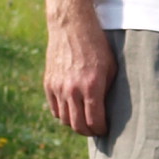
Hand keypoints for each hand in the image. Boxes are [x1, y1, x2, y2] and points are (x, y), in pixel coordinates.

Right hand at [44, 12, 115, 136]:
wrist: (72, 26)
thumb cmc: (97, 46)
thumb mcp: (110, 67)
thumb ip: (107, 90)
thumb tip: (107, 111)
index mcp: (92, 86)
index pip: (94, 120)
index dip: (101, 129)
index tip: (105, 130)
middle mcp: (73, 89)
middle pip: (77, 125)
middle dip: (88, 132)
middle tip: (95, 130)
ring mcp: (58, 87)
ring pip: (64, 119)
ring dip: (75, 124)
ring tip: (84, 121)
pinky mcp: (48, 83)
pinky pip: (54, 108)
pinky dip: (63, 114)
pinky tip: (72, 111)